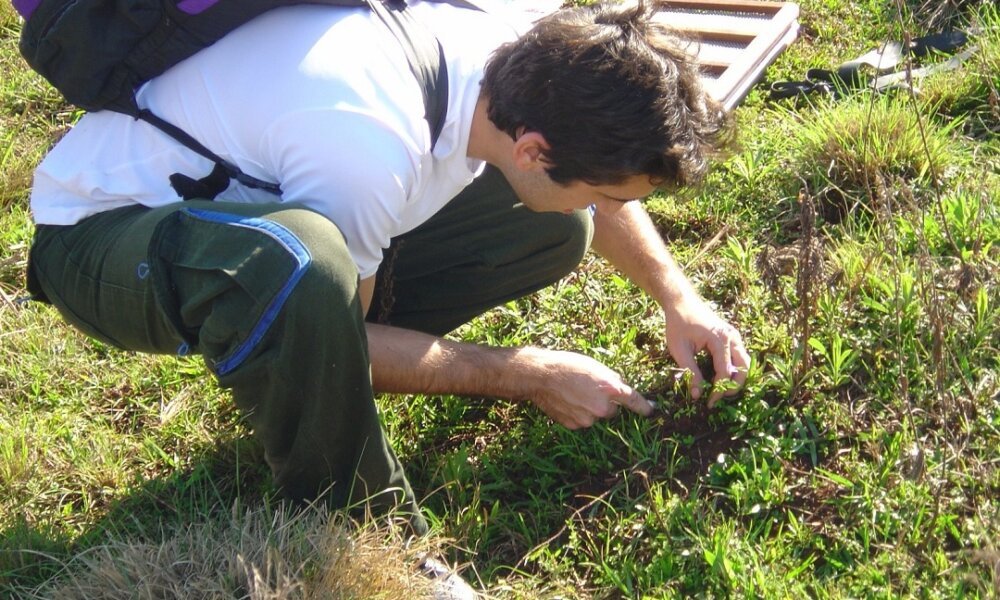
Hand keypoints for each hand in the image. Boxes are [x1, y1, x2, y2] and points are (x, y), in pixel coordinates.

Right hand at [515, 347, 653, 428]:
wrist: (540, 376)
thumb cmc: (567, 365)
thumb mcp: (595, 365)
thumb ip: (611, 378)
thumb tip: (620, 388)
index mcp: (610, 389)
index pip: (634, 401)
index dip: (644, 406)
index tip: (652, 410)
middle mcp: (602, 407)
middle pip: (612, 410)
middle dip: (605, 402)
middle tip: (589, 389)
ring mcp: (587, 419)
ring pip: (595, 416)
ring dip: (590, 408)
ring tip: (574, 393)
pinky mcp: (574, 425)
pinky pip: (582, 420)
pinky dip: (578, 413)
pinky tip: (567, 401)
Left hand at [663, 295, 749, 406]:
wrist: (681, 302)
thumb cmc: (678, 323)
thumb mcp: (679, 350)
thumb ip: (690, 372)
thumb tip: (697, 395)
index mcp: (720, 340)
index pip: (725, 373)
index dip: (718, 391)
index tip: (708, 403)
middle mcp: (733, 338)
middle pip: (744, 369)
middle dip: (733, 387)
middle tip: (718, 397)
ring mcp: (735, 336)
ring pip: (745, 363)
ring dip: (736, 378)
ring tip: (720, 389)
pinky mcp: (732, 337)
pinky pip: (739, 356)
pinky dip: (734, 369)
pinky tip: (720, 377)